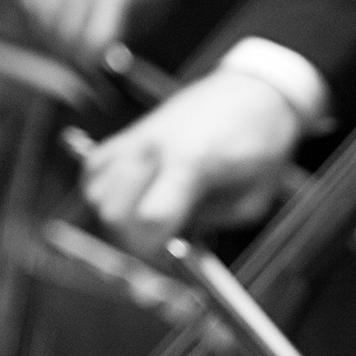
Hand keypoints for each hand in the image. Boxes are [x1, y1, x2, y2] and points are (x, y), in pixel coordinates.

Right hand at [19, 0, 196, 64]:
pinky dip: (40, 21)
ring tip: (73, 51)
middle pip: (61, 36)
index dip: (94, 65)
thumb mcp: (153, 10)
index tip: (101, 75)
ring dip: (52, 42)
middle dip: (73, 58)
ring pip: (41, 21)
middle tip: (88, 68)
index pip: (91, 41)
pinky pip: (36, 2)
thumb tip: (105, 62)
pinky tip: (57, 31)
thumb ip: (124, 34)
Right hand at [80, 69, 300, 252]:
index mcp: (193, 161)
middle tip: (160, 249)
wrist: (254, 92)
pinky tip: (131, 202)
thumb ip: (212, 224)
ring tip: (149, 224)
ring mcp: (137, 137)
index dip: (154, 251)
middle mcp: (155, 147)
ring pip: (96, 193)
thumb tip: (176, 246)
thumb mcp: (252, 198)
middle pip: (113, 211)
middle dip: (133, 242)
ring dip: (117, 220)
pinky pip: (95, 171)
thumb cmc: (260, 143)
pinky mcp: (128, 134)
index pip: (151, 218)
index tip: (168, 263)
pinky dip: (103, 194)